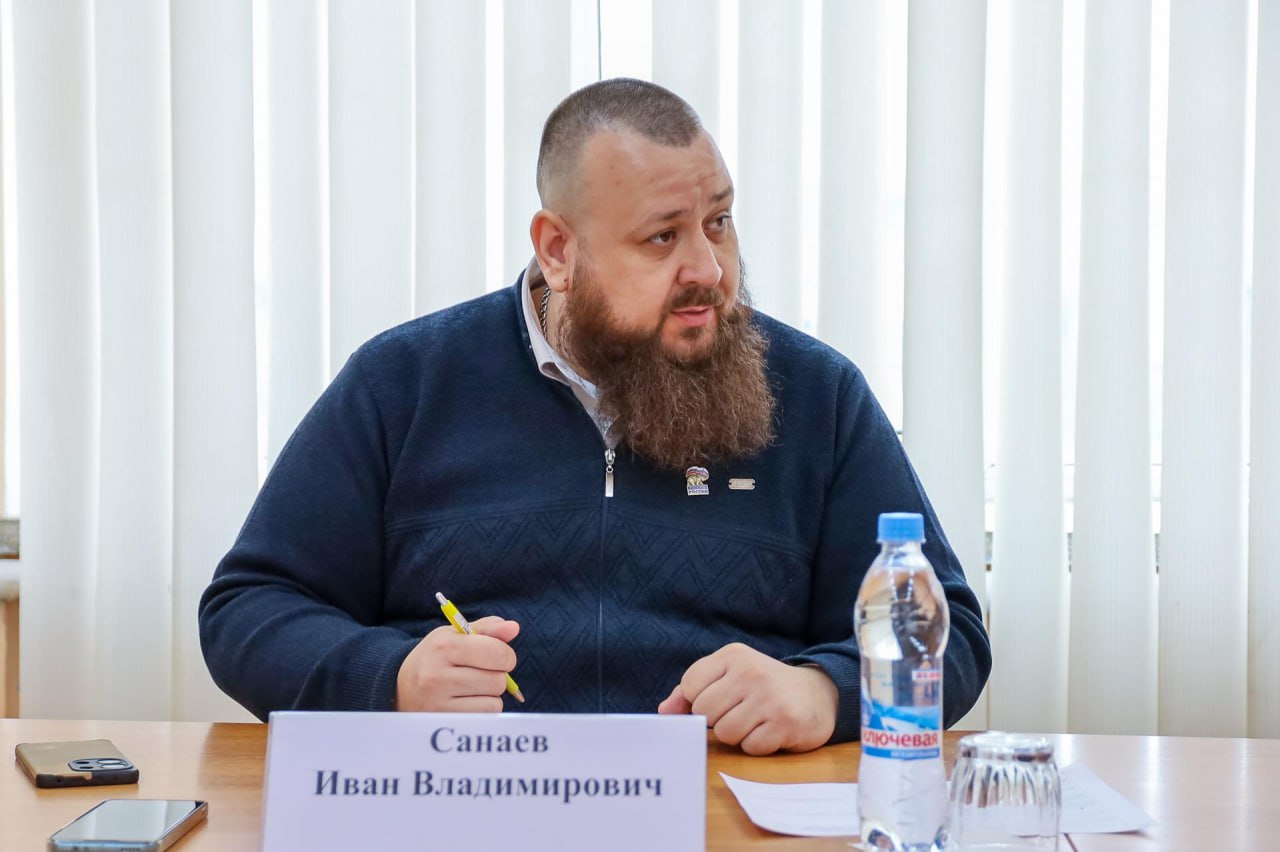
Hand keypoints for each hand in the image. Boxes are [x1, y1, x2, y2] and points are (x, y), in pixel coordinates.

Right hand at [395, 616, 519, 712]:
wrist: (400, 687)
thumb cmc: (437, 657)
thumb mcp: (456, 635)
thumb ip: (488, 629)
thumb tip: (514, 627)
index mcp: (444, 646)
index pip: (497, 653)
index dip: (506, 655)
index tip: (498, 656)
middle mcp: (437, 675)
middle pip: (498, 680)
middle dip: (497, 675)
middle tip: (480, 672)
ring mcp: (438, 702)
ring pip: (494, 701)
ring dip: (490, 694)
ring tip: (471, 687)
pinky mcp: (443, 722)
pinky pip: (485, 717)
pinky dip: (484, 709)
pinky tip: (467, 702)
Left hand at [656, 643, 837, 754]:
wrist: (817, 695)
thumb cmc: (761, 687)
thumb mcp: (729, 677)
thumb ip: (692, 691)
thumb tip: (664, 712)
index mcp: (733, 655)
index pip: (690, 685)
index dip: (697, 701)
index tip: (718, 699)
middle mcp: (751, 672)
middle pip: (705, 712)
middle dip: (717, 720)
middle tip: (740, 712)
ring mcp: (769, 698)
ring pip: (725, 733)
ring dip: (737, 735)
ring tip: (755, 721)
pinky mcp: (785, 723)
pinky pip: (750, 747)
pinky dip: (756, 746)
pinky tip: (770, 731)